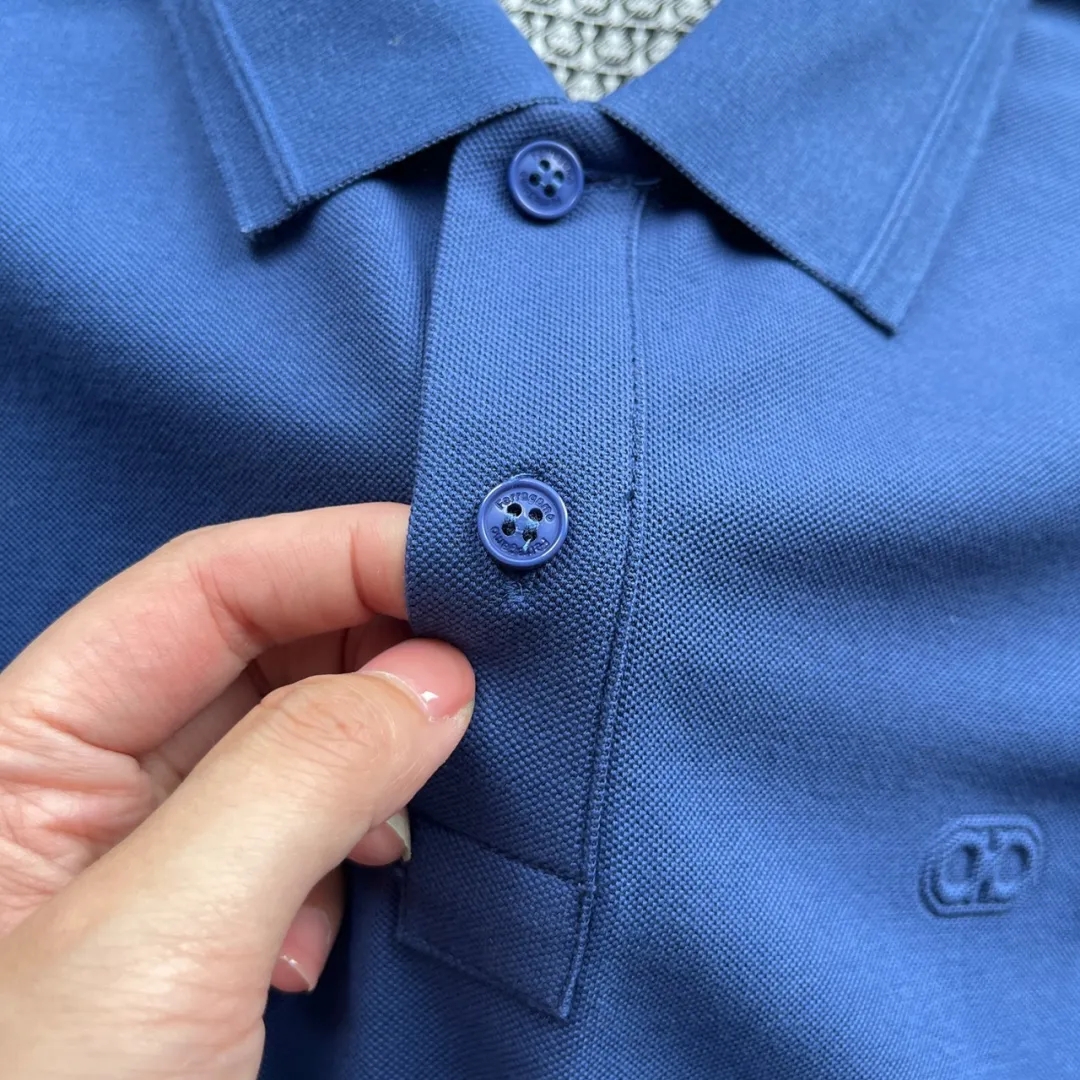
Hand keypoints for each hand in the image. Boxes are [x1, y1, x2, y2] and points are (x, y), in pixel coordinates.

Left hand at [0, 504, 473, 1078]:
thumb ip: (299, 781)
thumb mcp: (160, 941)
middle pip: (252, 647)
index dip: (335, 554)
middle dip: (374, 642)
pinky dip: (359, 829)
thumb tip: (440, 678)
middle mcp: (81, 778)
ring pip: (287, 733)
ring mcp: (145, 851)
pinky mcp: (202, 920)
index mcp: (20, 742)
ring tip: (433, 781)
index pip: (203, 589)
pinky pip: (300, 821)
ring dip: (375, 741)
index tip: (462, 561)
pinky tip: (366, 883)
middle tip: (486, 662)